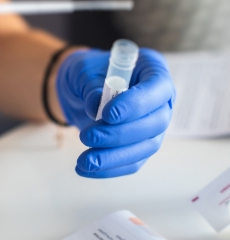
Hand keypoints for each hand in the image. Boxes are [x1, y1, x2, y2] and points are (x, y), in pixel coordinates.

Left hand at [56, 48, 174, 177]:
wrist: (78, 90)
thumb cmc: (86, 73)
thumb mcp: (83, 71)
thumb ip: (91, 86)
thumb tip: (96, 108)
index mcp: (152, 70)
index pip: (157, 87)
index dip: (137, 103)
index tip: (108, 115)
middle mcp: (160, 99)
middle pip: (155, 122)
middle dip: (120, 134)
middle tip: (87, 137)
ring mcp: (154, 125)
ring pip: (145, 146)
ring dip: (114, 157)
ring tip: (84, 161)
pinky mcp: (141, 145)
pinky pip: (133, 162)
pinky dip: (110, 168)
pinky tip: (86, 169)